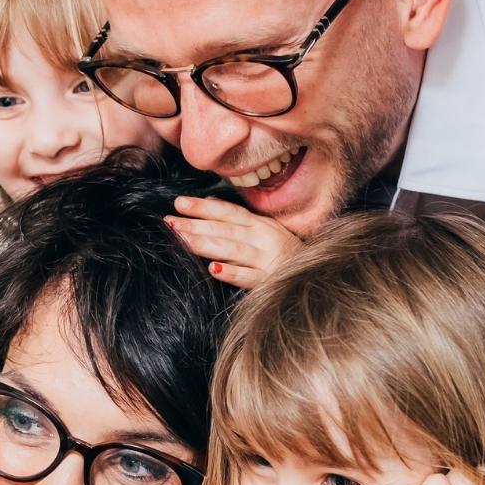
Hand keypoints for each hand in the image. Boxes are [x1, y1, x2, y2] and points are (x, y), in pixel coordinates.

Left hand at [165, 196, 302, 287]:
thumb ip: (238, 221)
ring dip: (206, 243)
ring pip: (233, 248)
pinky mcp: (269, 280)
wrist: (316, 277)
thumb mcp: (264, 231)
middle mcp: (262, 237)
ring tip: (183, 240)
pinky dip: (232, 272)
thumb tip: (211, 204)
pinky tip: (213, 269)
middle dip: (195, 225)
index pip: (227, 212)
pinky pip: (249, 276)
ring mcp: (266, 259)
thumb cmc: (284, 253)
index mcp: (258, 225)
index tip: (178, 203)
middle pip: (224, 229)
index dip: (203, 207)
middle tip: (169, 222)